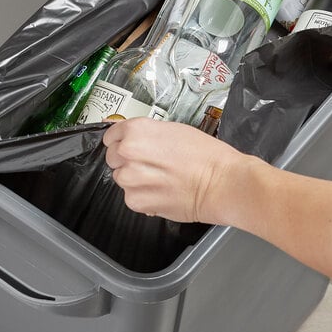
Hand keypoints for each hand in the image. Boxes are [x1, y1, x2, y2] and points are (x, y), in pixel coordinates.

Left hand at [103, 117, 246, 223]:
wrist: (220, 182)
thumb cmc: (205, 155)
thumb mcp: (173, 130)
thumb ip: (148, 135)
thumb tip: (133, 140)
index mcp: (137, 130)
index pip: (111, 135)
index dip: (120, 141)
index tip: (128, 146)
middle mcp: (128, 151)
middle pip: (112, 157)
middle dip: (127, 161)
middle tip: (151, 164)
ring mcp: (130, 178)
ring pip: (121, 178)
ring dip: (135, 180)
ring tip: (160, 179)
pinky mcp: (136, 201)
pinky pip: (131, 197)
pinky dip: (143, 197)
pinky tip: (162, 191)